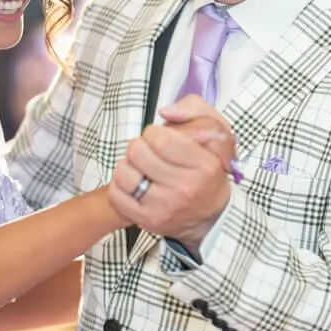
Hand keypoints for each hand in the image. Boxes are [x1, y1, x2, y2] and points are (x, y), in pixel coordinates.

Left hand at [109, 105, 234, 247]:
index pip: (160, 139)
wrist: (208, 215)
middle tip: (149, 153)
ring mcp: (165, 207)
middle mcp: (185, 188)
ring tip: (142, 169)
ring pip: (123, 173)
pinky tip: (135, 185)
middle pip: (137, 152)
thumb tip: (166, 112)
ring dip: (128, 166)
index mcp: (204, 165)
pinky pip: (116, 194)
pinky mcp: (148, 220)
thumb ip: (194, 109)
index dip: (154, 133)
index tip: (160, 139)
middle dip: (140, 147)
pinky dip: (120, 186)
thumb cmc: (207, 169)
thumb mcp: (215, 131)